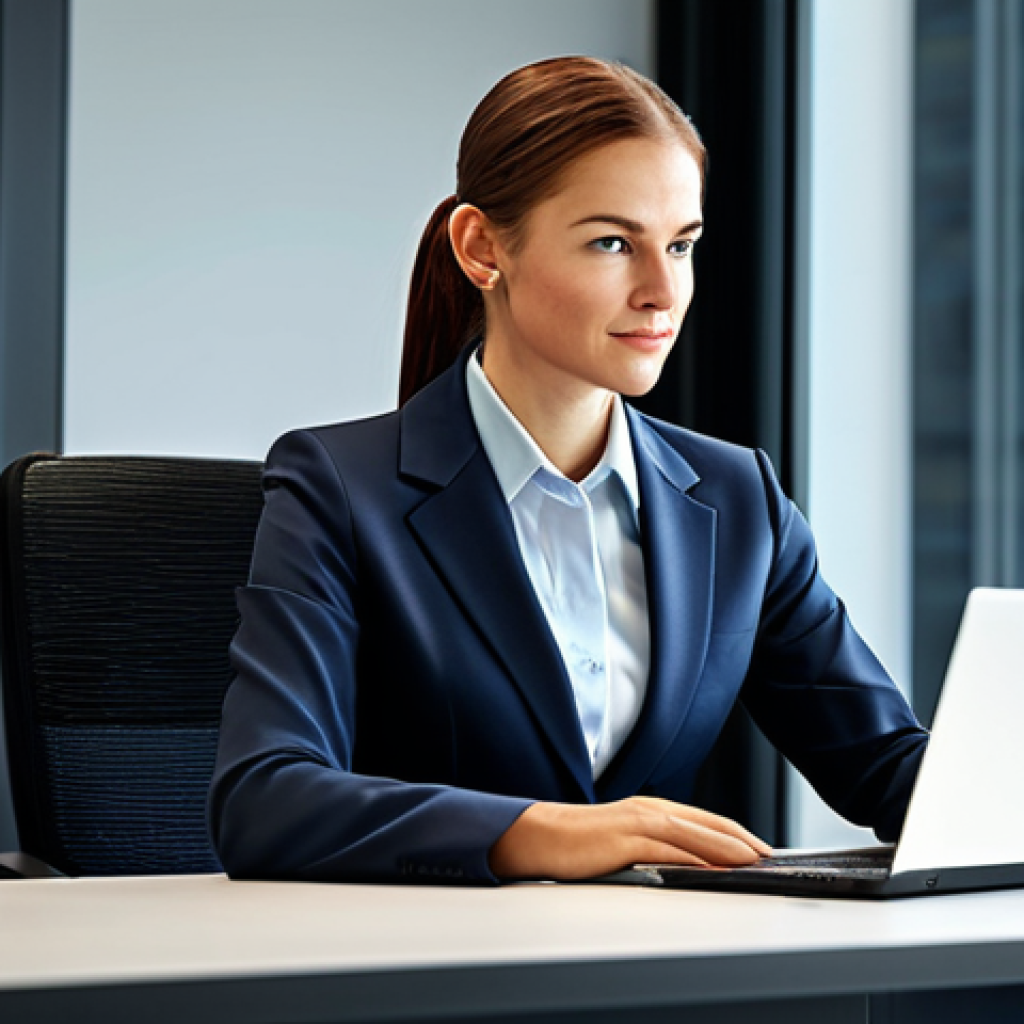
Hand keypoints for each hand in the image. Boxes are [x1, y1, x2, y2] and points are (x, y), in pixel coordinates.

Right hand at [488, 797, 772, 879]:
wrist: (540, 836)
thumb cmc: (579, 842)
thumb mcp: (624, 840)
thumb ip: (654, 847)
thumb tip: (688, 866)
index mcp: (651, 808)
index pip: (706, 820)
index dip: (737, 833)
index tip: (761, 848)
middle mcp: (650, 809)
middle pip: (708, 823)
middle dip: (743, 839)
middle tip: (771, 856)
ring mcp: (639, 822)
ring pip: (695, 834)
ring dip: (728, 848)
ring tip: (755, 861)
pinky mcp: (627, 839)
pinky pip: (669, 849)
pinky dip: (697, 858)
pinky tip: (715, 868)